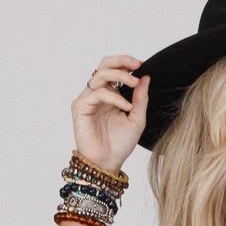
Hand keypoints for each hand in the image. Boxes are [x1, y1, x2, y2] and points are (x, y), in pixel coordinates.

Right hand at [71, 53, 150, 172]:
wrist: (108, 163)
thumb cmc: (120, 144)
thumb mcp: (137, 119)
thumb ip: (140, 99)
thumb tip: (145, 77)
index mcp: (109, 95)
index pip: (114, 69)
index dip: (126, 63)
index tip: (141, 64)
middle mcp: (97, 94)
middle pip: (104, 65)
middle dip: (121, 61)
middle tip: (136, 65)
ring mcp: (87, 100)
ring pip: (100, 75)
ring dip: (120, 76)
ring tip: (134, 85)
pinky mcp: (80, 107)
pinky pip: (97, 93)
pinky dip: (114, 97)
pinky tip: (125, 107)